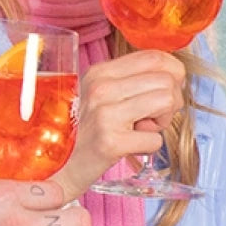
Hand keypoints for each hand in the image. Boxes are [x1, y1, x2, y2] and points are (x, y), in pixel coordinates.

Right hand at [52, 50, 185, 199]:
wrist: (52, 168)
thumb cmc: (83, 132)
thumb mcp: (99, 95)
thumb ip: (130, 81)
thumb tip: (172, 75)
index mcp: (100, 72)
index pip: (155, 57)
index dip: (173, 73)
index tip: (168, 89)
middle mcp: (101, 88)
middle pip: (167, 80)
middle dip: (171, 101)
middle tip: (152, 117)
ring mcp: (105, 114)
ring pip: (167, 101)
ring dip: (163, 122)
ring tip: (140, 130)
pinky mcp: (110, 142)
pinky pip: (156, 140)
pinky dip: (148, 147)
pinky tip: (128, 148)